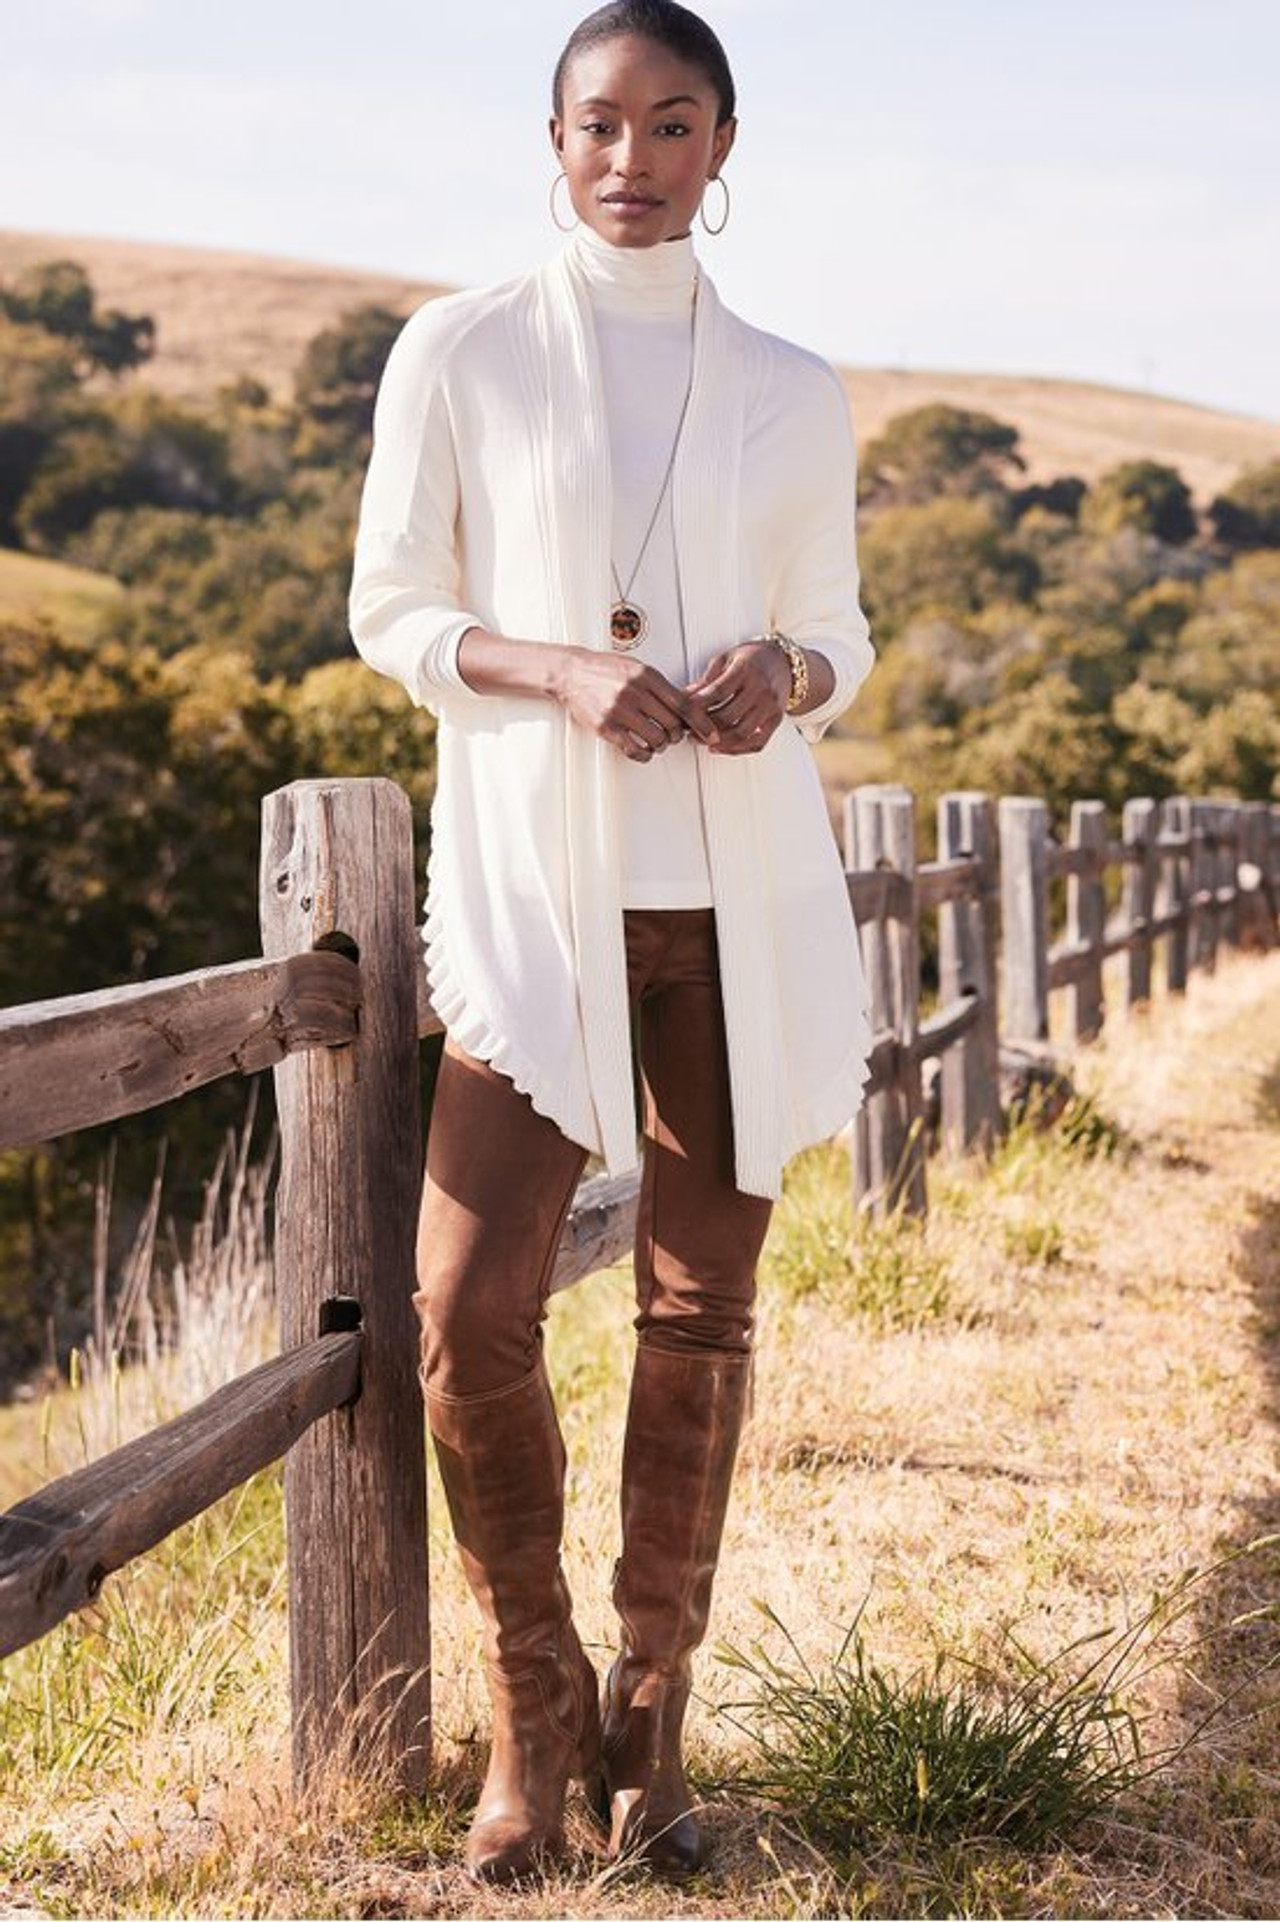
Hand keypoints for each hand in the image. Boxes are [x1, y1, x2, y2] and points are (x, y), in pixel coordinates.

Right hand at [553, 649, 720, 762]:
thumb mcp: (637, 668)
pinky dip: (645, 754)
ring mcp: (619, 711)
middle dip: (677, 734)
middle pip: (673, 724)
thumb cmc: (606, 670)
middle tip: (673, 733)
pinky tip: (644, 750)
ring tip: (657, 740)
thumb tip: (690, 705)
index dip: (701, 722)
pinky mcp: (606, 727)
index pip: (683, 704)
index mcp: (646, 676)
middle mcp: (634, 692)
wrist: (571, 673)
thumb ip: (661, 687)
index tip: (711, 733)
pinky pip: (635, 750)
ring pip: (656, 739)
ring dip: (661, 745)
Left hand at [684, 640, 791, 755]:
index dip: (698, 705)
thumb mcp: (727, 657)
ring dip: (717, 741)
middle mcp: (760, 688)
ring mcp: (770, 706)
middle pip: (728, 716)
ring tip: (699, 740)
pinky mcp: (776, 719)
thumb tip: (686, 696)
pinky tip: (719, 747)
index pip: (718, 692)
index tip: (683, 712)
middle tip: (687, 729)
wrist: (784, 662)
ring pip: (741, 733)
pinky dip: (737, 750)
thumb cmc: (753, 658)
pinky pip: (757, 743)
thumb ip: (708, 677)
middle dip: (703, 726)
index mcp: (745, 669)